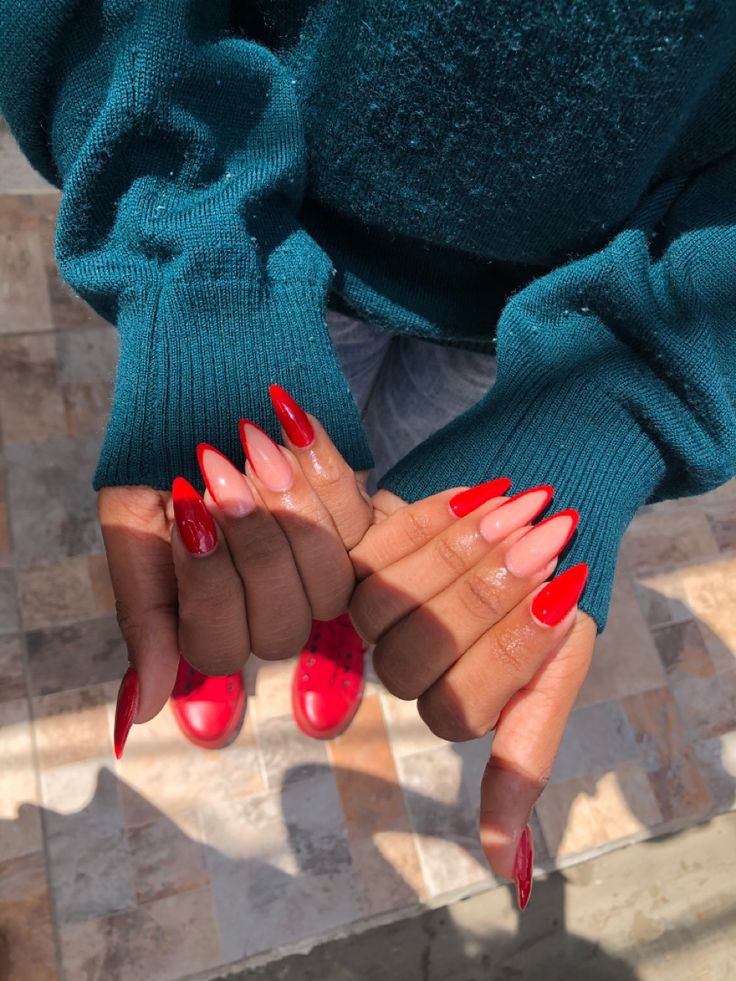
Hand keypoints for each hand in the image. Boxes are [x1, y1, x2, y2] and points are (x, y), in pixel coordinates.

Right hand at [99, 386, 370, 733]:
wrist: (200, 392)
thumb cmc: (158, 463)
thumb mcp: (134, 528)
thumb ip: (143, 614)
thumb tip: (140, 712)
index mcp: (214, 619)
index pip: (221, 648)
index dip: (207, 585)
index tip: (183, 505)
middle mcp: (272, 607)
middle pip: (284, 627)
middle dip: (252, 544)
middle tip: (216, 466)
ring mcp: (318, 570)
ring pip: (329, 586)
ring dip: (290, 512)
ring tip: (252, 443)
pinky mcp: (358, 525)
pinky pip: (360, 523)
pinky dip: (325, 472)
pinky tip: (290, 425)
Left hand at [349, 483, 593, 905]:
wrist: (529, 523)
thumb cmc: (548, 602)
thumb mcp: (553, 675)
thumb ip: (526, 756)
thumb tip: (503, 870)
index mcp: (453, 702)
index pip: (459, 707)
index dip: (512, 647)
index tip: (562, 589)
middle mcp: (403, 665)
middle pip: (416, 656)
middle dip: (486, 596)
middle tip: (540, 544)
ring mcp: (372, 614)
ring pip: (388, 605)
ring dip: (458, 556)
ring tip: (514, 514)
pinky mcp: (355, 556)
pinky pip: (376, 549)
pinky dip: (431, 522)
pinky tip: (480, 499)